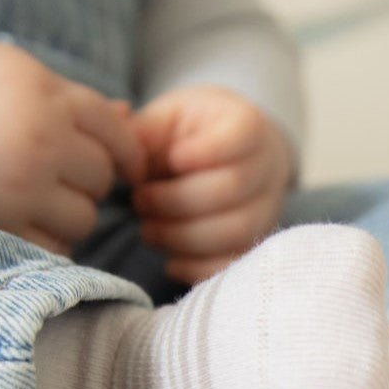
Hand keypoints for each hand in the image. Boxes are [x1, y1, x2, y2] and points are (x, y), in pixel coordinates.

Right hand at [0, 39, 143, 253]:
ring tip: (32, 204)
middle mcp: (41, 136)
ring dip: (65, 217)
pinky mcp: (0, 222)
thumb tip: (127, 114)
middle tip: (57, 182)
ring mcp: (21, 183)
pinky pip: (53, 248)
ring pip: (83, 218)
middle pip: (101, 176)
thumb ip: (61, 97)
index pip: (113, 128)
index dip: (128, 152)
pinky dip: (43, 243)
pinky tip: (20, 227)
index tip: (131, 169)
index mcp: (41, 90)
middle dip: (86, 183)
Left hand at [131, 85, 293, 283]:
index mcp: (248, 125)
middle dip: (175, 200)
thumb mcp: (167, 119)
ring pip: (235, 231)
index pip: (241, 136)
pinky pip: (235, 264)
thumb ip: (140, 132)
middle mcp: (268, 169)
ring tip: (149, 229)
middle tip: (139, 200)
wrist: (228, 159)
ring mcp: (267, 210)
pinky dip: (198, 269)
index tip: (171, 158)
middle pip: (230, 189)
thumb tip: (120, 149)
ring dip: (182, 237)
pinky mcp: (255, 244)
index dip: (203, 152)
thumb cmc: (190, 136)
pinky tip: (169, 262)